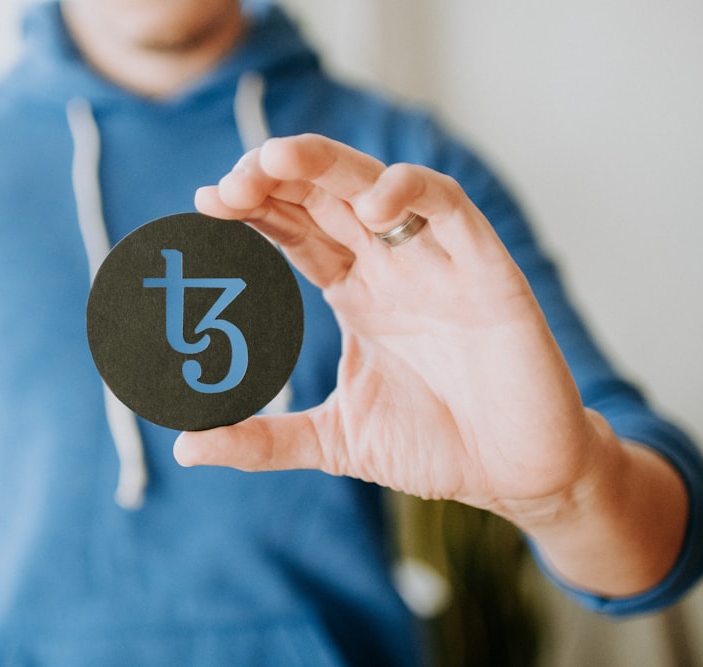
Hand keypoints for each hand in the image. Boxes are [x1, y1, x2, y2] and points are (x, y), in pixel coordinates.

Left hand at [177, 134, 604, 521]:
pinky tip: (370, 208)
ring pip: (379, 186)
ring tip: (274, 160)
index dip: (254, 210)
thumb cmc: (434, 446)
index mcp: (356, 291)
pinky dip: (410, 196)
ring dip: (327, 166)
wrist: (516, 475)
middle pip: (327, 197)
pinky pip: (450, 211)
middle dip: (277, 177)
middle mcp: (391, 266)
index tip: (206, 203)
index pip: (297, 231)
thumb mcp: (335, 440)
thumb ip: (264, 440)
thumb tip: (186, 447)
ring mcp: (438, 263)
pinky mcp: (487, 271)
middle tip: (231, 179)